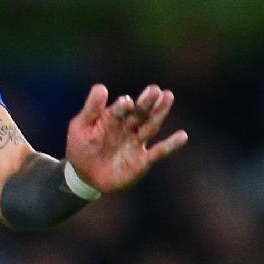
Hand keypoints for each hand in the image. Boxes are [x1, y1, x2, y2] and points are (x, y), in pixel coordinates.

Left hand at [65, 83, 187, 192]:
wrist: (84, 176)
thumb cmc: (81, 148)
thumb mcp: (81, 127)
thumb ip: (91, 109)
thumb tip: (100, 87)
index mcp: (112, 118)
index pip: (120, 109)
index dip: (122, 106)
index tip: (126, 102)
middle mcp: (127, 127)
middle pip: (140, 113)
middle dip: (147, 102)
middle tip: (155, 90)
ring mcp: (136, 142)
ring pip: (150, 126)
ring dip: (159, 113)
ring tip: (168, 97)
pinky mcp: (142, 160)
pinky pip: (159, 151)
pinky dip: (170, 145)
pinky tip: (182, 136)